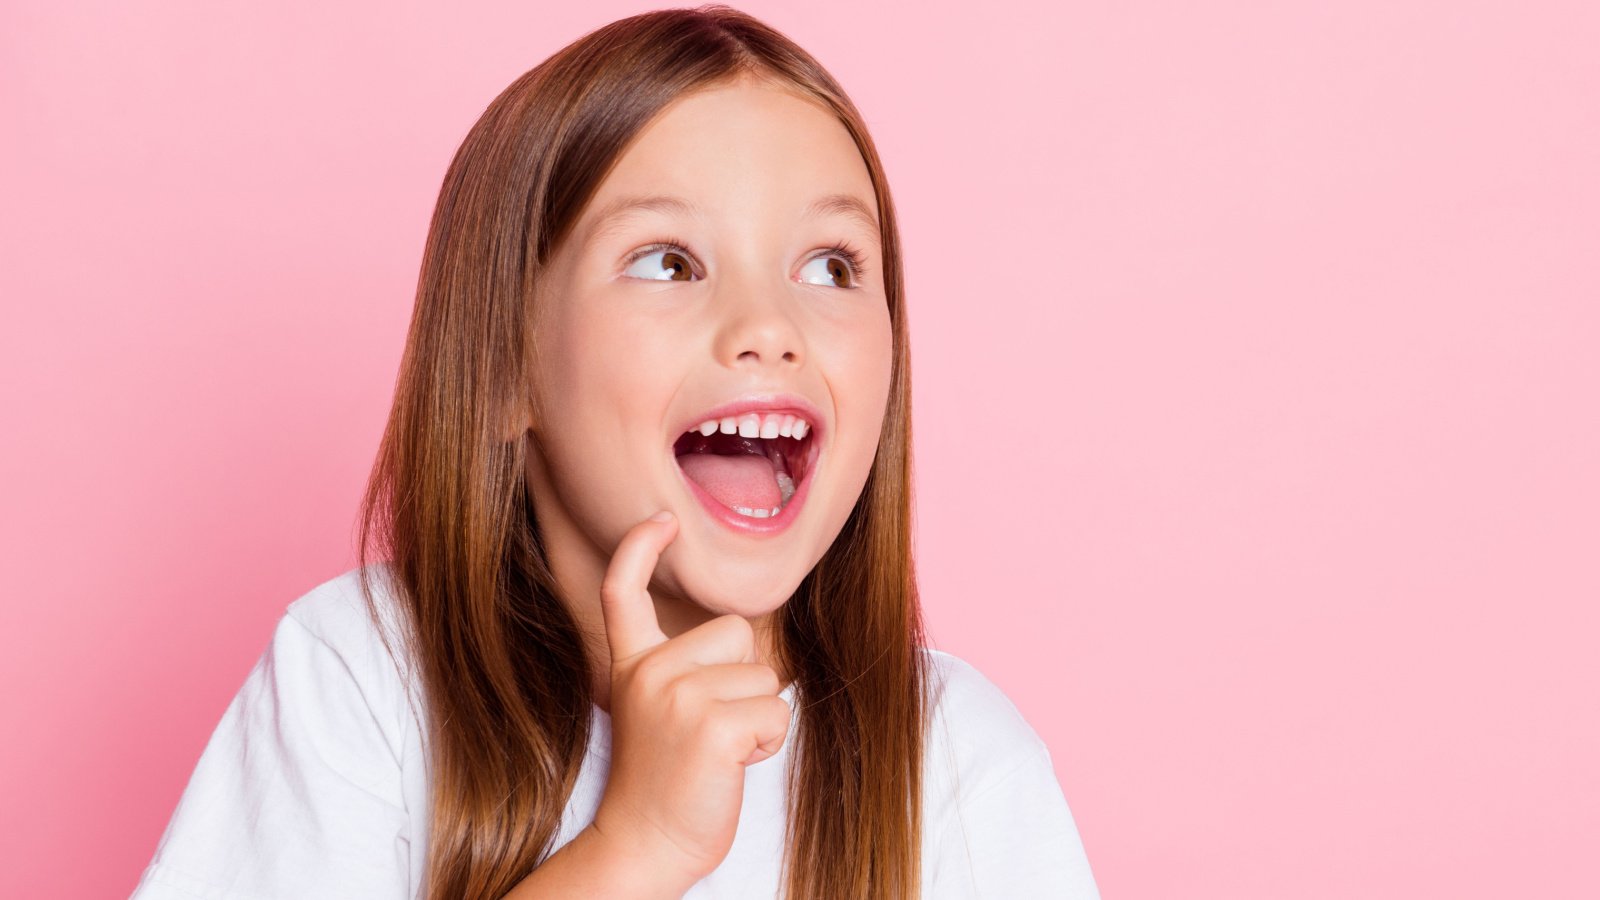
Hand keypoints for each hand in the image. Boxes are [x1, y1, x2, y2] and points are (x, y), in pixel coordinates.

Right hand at [587, 511, 792, 888]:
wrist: (644, 845)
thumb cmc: (666, 784)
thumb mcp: (659, 712)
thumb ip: (682, 672)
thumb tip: (740, 637)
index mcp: (634, 665)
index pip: (626, 593)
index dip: (640, 549)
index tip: (661, 521)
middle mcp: (650, 672)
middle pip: (737, 634)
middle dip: (741, 680)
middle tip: (707, 732)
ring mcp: (677, 696)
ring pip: (764, 677)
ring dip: (757, 718)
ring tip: (717, 754)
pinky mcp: (711, 725)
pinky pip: (775, 712)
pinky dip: (767, 744)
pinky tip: (731, 766)